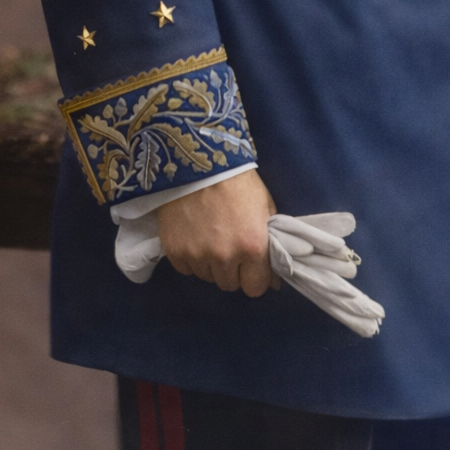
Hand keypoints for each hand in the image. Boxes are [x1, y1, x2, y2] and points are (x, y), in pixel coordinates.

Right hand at [155, 170, 278, 296]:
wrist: (198, 162)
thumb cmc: (237, 181)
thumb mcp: (264, 207)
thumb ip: (270, 243)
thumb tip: (273, 278)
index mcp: (252, 246)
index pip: (255, 288)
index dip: (255, 277)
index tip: (251, 266)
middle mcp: (225, 257)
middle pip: (230, 284)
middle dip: (233, 270)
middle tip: (230, 247)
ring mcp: (197, 256)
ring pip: (207, 277)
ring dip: (211, 264)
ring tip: (210, 237)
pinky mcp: (175, 252)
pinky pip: (186, 268)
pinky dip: (191, 258)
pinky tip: (194, 236)